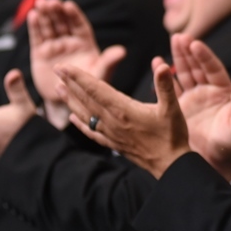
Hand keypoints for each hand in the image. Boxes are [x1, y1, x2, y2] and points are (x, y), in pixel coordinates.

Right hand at [28, 0, 124, 126]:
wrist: (68, 102)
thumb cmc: (88, 87)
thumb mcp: (99, 74)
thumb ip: (108, 62)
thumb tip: (122, 51)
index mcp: (85, 43)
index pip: (79, 25)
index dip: (74, 15)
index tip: (68, 5)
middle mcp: (70, 41)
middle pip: (63, 22)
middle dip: (57, 11)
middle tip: (52, 2)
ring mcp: (55, 46)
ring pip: (49, 26)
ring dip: (45, 14)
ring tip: (40, 3)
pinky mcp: (41, 53)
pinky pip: (38, 37)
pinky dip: (35, 26)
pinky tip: (33, 15)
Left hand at [56, 60, 191, 177]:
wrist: (170, 165)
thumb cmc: (172, 135)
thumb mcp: (172, 107)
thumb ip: (166, 85)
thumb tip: (162, 64)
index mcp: (124, 110)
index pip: (96, 89)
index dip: (78, 76)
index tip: (63, 66)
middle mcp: (112, 122)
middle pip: (86, 99)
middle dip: (70, 83)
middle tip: (57, 69)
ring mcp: (111, 134)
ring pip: (85, 114)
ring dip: (71, 101)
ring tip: (58, 89)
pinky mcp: (113, 144)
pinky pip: (91, 132)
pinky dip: (80, 124)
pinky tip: (72, 118)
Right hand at [169, 33, 230, 179]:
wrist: (214, 162)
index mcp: (224, 92)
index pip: (214, 69)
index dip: (205, 56)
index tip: (195, 43)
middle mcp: (208, 91)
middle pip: (198, 66)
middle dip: (189, 51)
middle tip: (180, 36)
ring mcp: (193, 97)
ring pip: (184, 73)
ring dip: (178, 57)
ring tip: (172, 41)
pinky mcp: (179, 107)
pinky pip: (171, 88)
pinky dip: (164, 76)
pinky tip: (157, 63)